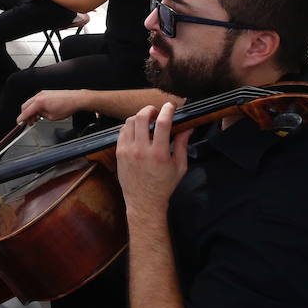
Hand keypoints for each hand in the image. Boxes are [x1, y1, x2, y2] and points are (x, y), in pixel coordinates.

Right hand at [18, 89, 83, 123]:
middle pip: (26, 106)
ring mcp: (43, 93)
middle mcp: (40, 96)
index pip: (26, 111)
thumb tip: (37, 116)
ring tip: (36, 118)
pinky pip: (37, 100)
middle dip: (26, 115)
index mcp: (39, 102)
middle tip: (29, 122)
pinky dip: (36, 106)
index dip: (21, 118)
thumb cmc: (67, 107)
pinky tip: (40, 112)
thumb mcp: (51, 117)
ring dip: (31, 111)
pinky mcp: (47, 93)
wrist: (76, 99)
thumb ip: (41, 116)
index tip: (19, 122)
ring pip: (31, 102)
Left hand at [115, 103, 190, 221]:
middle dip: (150, 109)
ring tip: (147, 120)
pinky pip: (122, 131)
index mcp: (158, 154)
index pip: (162, 123)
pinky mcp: (119, 153)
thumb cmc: (164, 185)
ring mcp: (127, 151)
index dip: (167, 110)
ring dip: (139, 117)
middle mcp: (141, 150)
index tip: (171, 106)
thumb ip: (182, 145)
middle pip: (141, 118)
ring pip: (129, 122)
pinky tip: (137, 130)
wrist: (144, 201)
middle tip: (156, 111)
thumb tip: (188, 127)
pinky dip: (130, 126)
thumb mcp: (180, 167)